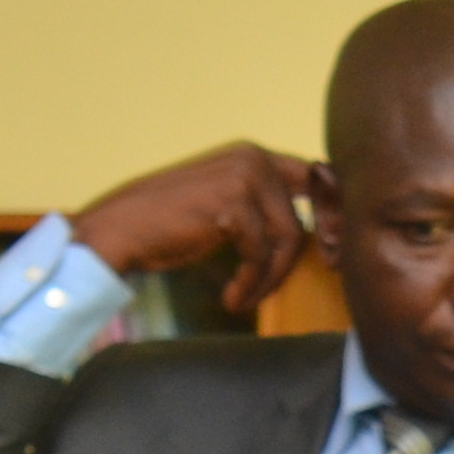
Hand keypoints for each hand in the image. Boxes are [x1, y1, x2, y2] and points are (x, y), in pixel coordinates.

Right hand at [67, 144, 317, 315]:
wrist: (121, 230)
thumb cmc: (169, 225)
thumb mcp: (224, 205)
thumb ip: (263, 207)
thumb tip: (317, 232)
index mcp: (254, 154)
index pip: (316, 178)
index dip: (332, 214)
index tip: (332, 254)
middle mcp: (253, 158)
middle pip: (303, 217)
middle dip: (296, 261)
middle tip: (273, 289)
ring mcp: (244, 178)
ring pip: (289, 239)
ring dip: (269, 278)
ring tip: (244, 297)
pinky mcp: (232, 205)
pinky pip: (261, 255)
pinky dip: (250, 283)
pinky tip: (231, 299)